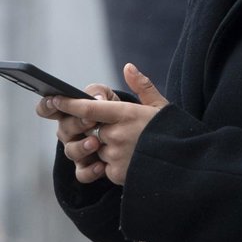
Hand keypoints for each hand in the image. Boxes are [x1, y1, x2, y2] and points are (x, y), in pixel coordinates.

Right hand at [37, 82, 119, 182]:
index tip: (53, 101)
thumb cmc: (113, 110)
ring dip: (82, 147)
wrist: (129, 133)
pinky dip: (90, 171)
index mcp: (69, 113)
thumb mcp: (107, 96)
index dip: (46, 106)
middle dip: (76, 123)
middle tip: (91, 120)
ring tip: (96, 143)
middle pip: (63, 129)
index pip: (48, 110)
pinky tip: (101, 165)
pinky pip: (82, 173)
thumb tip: (97, 98)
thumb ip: (99, 92)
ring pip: (71, 151)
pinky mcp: (86, 168)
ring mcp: (76, 151)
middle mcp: (69, 133)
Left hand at [50, 64, 168, 185]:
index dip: (68, 104)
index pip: (88, 108)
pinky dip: (114, 164)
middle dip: (101, 131)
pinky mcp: (116, 174)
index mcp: (126, 114)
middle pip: (93, 130)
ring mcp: (115, 155)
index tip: (55, 99)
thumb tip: (128, 67)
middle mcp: (116, 134)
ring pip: (98, 149)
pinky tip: (133, 161)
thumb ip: (142, 86)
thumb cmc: (173, 133)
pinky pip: (105, 167)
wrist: (187, 165)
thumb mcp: (160, 106)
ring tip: (132, 148)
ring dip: (108, 148)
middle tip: (123, 132)